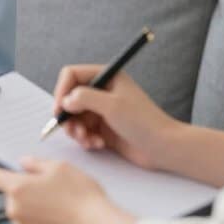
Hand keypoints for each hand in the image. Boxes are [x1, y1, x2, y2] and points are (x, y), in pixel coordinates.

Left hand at [0, 158, 133, 223]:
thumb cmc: (79, 194)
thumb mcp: (59, 167)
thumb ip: (35, 163)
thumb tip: (23, 163)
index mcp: (17, 188)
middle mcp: (14, 209)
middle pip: (9, 194)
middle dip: (23, 188)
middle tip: (46, 186)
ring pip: (19, 209)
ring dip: (30, 205)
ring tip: (55, 203)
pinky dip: (37, 219)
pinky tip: (56, 216)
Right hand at [51, 64, 177, 170]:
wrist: (164, 147)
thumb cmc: (143, 122)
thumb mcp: (112, 106)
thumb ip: (85, 98)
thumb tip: (65, 100)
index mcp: (107, 76)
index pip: (72, 75)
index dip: (62, 91)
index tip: (60, 110)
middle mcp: (102, 91)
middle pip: (70, 98)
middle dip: (68, 116)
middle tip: (73, 131)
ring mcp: (102, 110)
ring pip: (74, 117)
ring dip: (76, 130)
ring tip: (87, 140)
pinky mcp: (103, 128)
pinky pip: (83, 131)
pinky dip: (86, 139)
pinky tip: (97, 145)